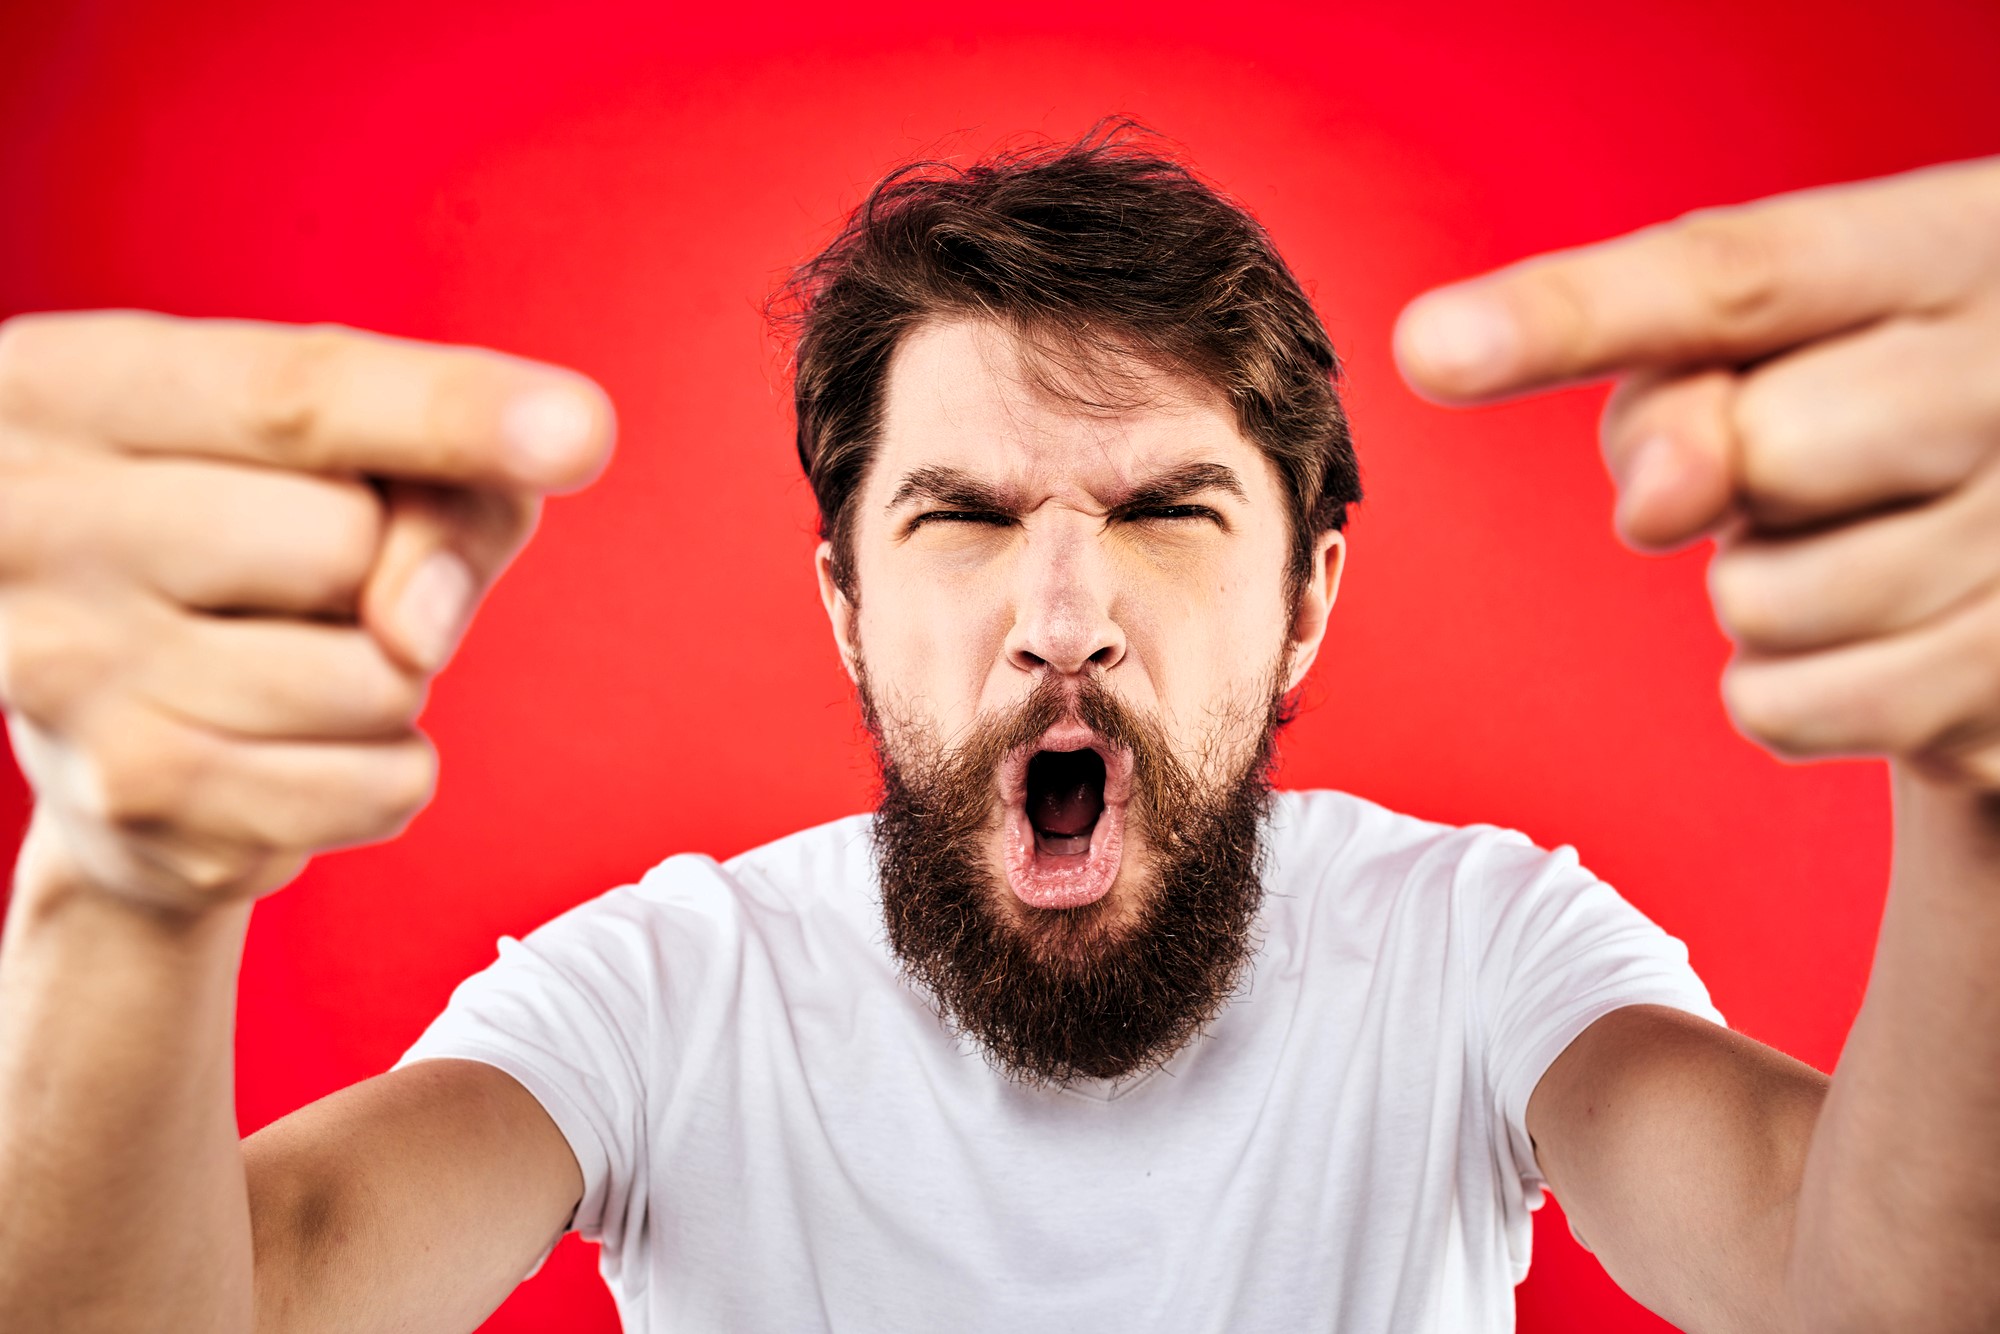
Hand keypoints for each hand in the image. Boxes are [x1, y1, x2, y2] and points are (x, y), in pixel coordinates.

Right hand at [0, 312, 612, 910]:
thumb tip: (420, 620)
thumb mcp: (344, 458)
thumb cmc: (247, 542)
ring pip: (378, 676)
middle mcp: (30, 521)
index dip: (445, 411)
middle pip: (347, 542)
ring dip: (392, 677)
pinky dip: (389, 769)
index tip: (578, 432)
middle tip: (297, 574)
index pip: (291, 395)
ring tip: (284, 656)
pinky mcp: (131, 798)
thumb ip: (438, 483)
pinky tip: (294, 742)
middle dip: (384, 565)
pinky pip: (382, 785)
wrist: (101, 722)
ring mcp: (64, 671)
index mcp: (65, 385)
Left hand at [1395, 158, 1999, 786]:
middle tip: (1795, 471)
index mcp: (1958, 247)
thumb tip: (1656, 491)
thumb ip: (1694, 380)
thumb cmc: (1889, 421)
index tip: (1430, 347)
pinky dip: (1787, 689)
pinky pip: (1786, 706)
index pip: (1739, 277)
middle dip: (1720, 478)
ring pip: (1759, 598)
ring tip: (1860, 550)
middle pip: (1756, 448)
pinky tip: (1872, 641)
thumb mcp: (1803, 355)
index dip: (1573, 312)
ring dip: (1762, 591)